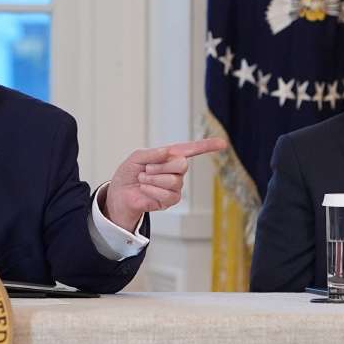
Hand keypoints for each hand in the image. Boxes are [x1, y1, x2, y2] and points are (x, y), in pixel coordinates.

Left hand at [102, 137, 227, 230]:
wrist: (120, 193)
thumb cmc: (129, 174)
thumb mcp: (136, 158)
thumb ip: (152, 153)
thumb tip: (169, 152)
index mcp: (170, 156)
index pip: (191, 149)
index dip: (207, 146)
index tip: (223, 143)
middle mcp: (176, 170)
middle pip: (181, 164)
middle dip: (159, 166)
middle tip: (146, 169)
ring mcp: (176, 185)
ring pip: (173, 180)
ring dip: (152, 179)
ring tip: (143, 180)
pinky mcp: (171, 199)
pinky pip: (168, 194)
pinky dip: (152, 190)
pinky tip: (145, 189)